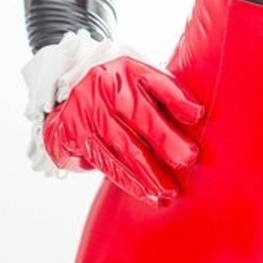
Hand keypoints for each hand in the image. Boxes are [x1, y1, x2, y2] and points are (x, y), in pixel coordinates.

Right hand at [42, 56, 204, 205]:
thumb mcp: (137, 81)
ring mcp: (88, 110)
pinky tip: (145, 192)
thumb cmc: (115, 90)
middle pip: (140, 117)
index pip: (156, 82)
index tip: (197, 116)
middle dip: (166, 142)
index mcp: (128, 69)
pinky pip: (105, 162)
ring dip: (148, 172)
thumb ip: (164, 95)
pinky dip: (127, 181)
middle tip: (188, 160)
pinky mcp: (73, 133)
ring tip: (168, 190)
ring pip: (122, 146)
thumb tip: (196, 117)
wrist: (66, 89)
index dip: (177, 99)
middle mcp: (106, 87)